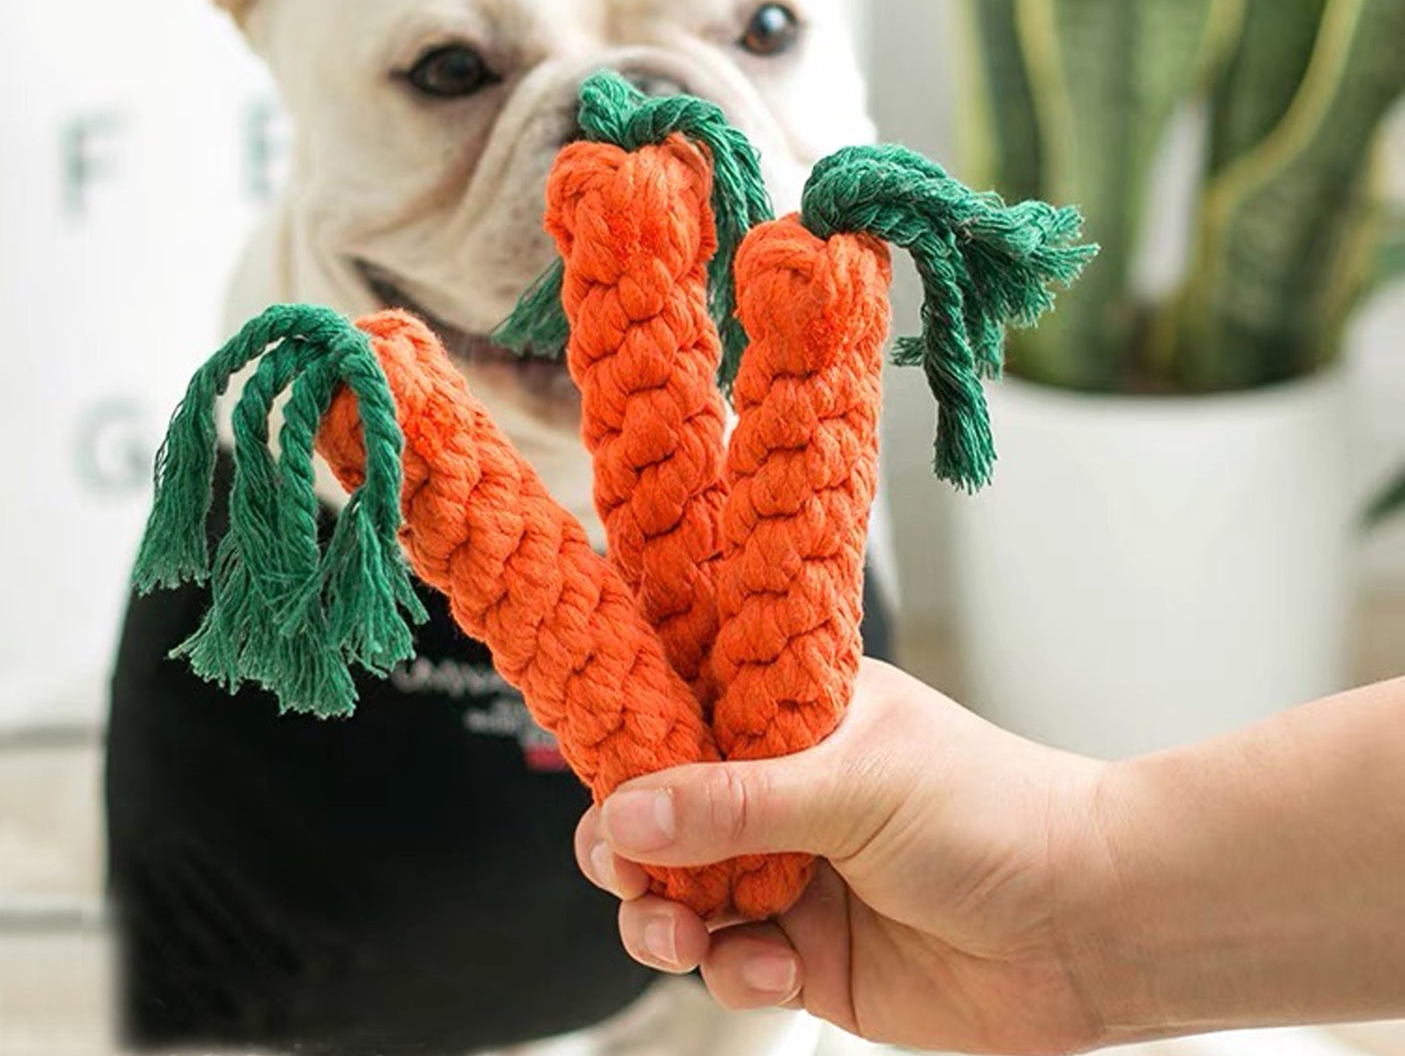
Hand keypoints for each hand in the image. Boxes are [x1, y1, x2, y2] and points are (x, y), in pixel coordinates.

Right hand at [575, 659, 1113, 1054]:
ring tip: (681, 932)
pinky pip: (729, 964)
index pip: (684, 705)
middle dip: (627, 843)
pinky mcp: (805, 954)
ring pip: (681, 893)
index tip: (590, 760)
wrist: (1087, 927)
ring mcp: (791, 872)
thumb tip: (622, 813)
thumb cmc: (992, 811)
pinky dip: (734, 972)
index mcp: (792, 713)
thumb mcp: (853, 785)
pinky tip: (776, 969)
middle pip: (662, 810)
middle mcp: (782, 789)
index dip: (629, 731)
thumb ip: (733, 803)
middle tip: (623, 868)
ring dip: (663, 917)